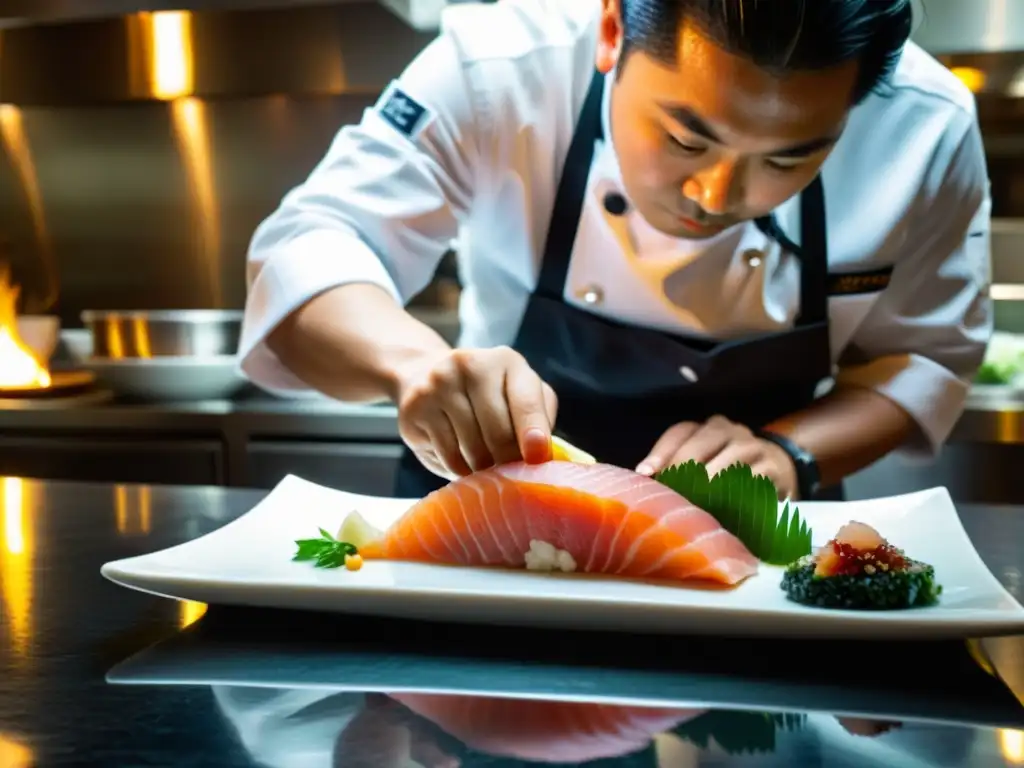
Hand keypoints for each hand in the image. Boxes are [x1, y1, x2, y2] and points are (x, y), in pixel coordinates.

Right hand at [395, 346, 557, 478]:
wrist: (422, 373)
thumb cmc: (484, 396)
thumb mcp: (516, 396)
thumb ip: (537, 417)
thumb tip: (543, 459)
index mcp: (507, 361)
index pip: (526, 400)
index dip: (534, 431)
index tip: (538, 457)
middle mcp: (473, 365)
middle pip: (498, 432)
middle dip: (508, 462)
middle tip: (511, 476)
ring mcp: (440, 383)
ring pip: (472, 449)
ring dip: (484, 469)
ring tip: (486, 467)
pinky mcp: (417, 406)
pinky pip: (448, 455)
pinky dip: (460, 469)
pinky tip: (462, 462)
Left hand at [636, 415, 799, 499]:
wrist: (782, 466)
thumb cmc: (729, 469)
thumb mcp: (705, 460)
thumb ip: (676, 466)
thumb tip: (643, 479)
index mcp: (708, 427)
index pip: (680, 433)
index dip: (660, 453)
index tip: (644, 473)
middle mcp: (729, 430)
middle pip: (697, 447)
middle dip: (679, 473)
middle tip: (668, 497)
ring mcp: (752, 447)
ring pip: (722, 466)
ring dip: (704, 489)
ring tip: (691, 508)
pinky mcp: (772, 469)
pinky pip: (748, 484)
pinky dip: (732, 499)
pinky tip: (721, 514)